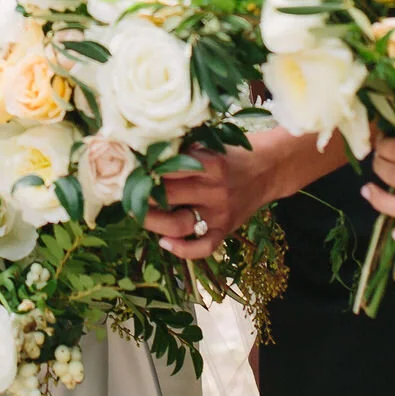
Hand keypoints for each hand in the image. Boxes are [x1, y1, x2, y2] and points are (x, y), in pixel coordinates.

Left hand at [145, 128, 350, 259]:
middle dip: (141, 196)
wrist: (269, 169)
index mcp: (210, 164)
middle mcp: (215, 191)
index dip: (144, 171)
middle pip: (167, 197)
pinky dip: (182, 250)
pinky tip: (164, 243)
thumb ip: (184, 152)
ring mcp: (220, 214)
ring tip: (136, 214)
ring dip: (152, 222)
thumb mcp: (211, 145)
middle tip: (125, 192)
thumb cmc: (233, 153)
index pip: (168, 170)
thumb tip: (144, 153)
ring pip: (178, 225)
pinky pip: (202, 248)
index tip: (127, 170)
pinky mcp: (226, 230)